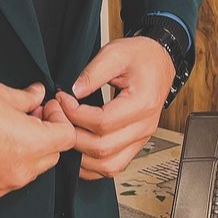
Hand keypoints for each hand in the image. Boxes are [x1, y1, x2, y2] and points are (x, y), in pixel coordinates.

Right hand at [0, 78, 75, 197]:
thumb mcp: (1, 93)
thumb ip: (27, 98)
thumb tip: (38, 95)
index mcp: (29, 145)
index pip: (66, 138)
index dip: (60, 119)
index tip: (47, 108)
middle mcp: (19, 171)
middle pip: (52, 156)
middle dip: (47, 135)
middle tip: (31, 115)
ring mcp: (1, 184)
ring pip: (32, 170)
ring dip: (30, 150)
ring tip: (11, 128)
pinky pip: (10, 178)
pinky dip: (10, 163)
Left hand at [54, 36, 174, 179]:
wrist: (159, 61)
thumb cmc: (141, 56)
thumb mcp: (116, 52)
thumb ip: (93, 72)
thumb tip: (73, 92)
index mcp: (142, 103)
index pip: (103, 122)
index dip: (76, 114)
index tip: (62, 100)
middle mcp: (144, 126)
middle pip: (103, 148)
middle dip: (73, 135)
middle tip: (57, 117)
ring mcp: (141, 138)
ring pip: (108, 165)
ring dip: (81, 156)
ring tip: (66, 134)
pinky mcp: (135, 143)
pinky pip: (114, 165)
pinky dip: (93, 165)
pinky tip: (78, 150)